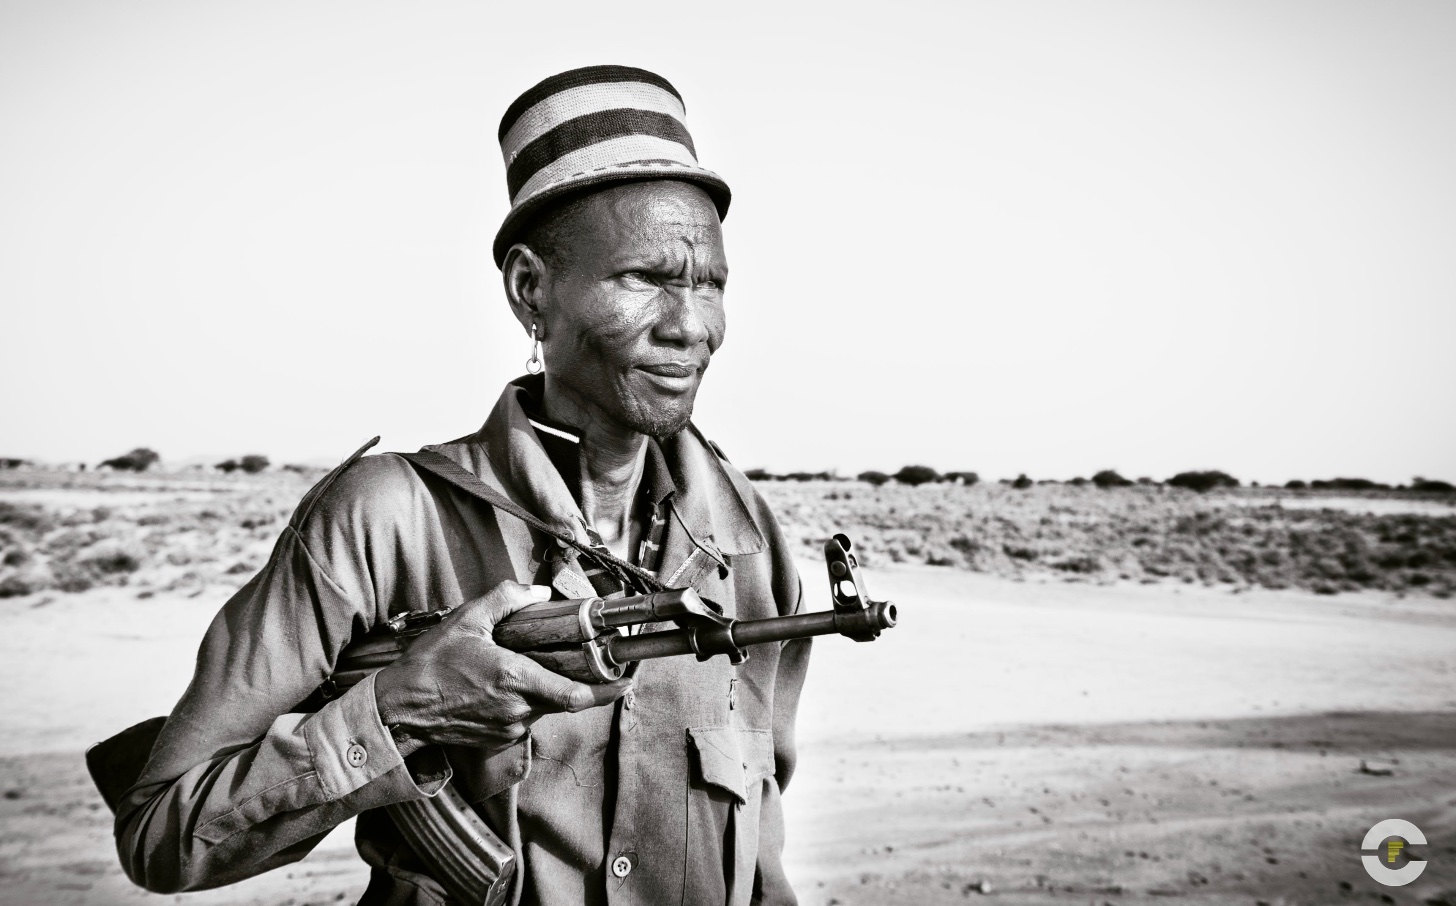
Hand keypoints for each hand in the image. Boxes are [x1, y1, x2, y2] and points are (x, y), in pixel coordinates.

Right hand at [373, 582, 631, 752]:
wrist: (398, 710)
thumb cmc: (429, 666)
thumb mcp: (466, 620)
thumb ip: (505, 600)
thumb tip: (537, 592)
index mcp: (516, 680)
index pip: (576, 695)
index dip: (606, 691)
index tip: (626, 681)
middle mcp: (518, 709)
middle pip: (563, 698)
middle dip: (570, 680)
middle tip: (573, 660)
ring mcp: (508, 728)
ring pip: (542, 707)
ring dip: (541, 689)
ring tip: (517, 668)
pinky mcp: (497, 738)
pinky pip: (523, 718)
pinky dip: (522, 701)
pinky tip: (499, 685)